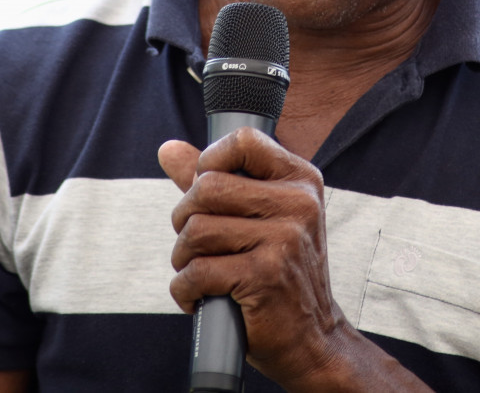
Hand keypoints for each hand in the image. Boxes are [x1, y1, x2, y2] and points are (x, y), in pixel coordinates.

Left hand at [158, 129, 346, 388]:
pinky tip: (199, 298)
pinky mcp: (265, 275)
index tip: (206, 194)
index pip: (243, 141)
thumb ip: (215, 180)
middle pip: (206, 187)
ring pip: (196, 230)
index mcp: (301, 180)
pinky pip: (197, 271)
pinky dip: (185, 290)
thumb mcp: (258, 218)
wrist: (312, 338)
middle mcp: (299, 203)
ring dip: (182, 258)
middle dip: (184, 218)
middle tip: (194, 244)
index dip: (210, 161)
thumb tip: (168, 149)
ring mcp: (285, 239)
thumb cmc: (279, 273)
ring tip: (197, 273)